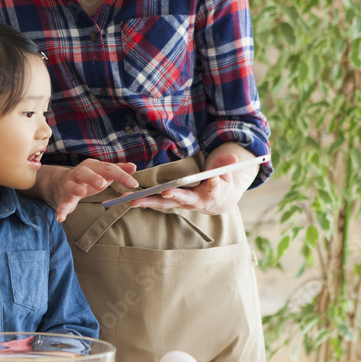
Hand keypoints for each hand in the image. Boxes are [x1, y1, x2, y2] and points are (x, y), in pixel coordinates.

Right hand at [41, 159, 137, 221]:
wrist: (61, 183)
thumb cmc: (88, 178)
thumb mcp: (103, 172)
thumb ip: (118, 170)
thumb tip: (134, 167)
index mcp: (93, 166)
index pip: (108, 169)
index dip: (121, 176)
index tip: (134, 184)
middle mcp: (79, 173)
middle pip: (86, 173)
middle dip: (93, 177)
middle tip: (103, 184)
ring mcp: (69, 185)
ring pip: (71, 185)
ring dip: (76, 188)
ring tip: (81, 192)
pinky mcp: (63, 198)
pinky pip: (61, 204)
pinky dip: (61, 210)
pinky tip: (61, 218)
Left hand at [128, 151, 250, 215]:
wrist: (218, 202)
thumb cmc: (222, 184)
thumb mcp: (227, 174)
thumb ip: (225, 165)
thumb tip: (231, 158)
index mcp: (212, 194)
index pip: (213, 189)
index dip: (213, 185)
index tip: (212, 180)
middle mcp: (195, 201)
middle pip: (183, 199)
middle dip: (174, 195)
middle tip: (165, 192)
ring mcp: (181, 203)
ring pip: (164, 203)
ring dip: (148, 202)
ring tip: (132, 199)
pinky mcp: (171, 202)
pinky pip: (157, 203)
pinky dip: (144, 201)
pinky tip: (129, 198)